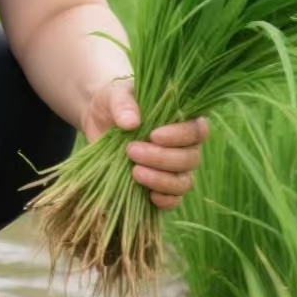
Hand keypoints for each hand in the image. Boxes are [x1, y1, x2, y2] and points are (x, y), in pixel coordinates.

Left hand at [81, 77, 208, 211]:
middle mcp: (185, 146)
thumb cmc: (114, 104)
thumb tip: (132, 122)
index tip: (154, 135)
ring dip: (161, 180)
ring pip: (184, 182)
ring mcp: (175, 169)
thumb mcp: (114, 96)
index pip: (198, 130)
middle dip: (162, 158)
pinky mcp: (160, 187)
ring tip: (134, 172)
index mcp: (182, 119)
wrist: (98, 123)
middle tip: (132, 150)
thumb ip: (123, 104)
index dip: (181, 136)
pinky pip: (174, 200)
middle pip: (191, 159)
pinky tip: (148, 195)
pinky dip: (164, 200)